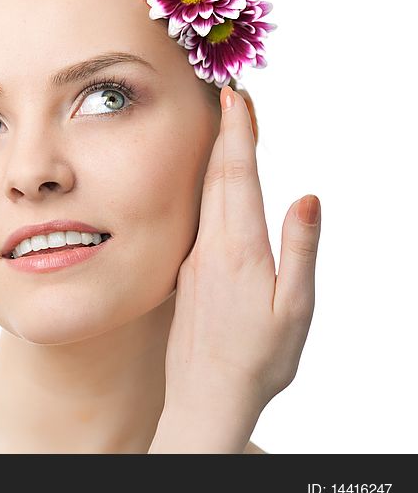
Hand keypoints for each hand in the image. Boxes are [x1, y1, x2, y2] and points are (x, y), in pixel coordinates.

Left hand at [154, 85, 321, 450]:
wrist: (206, 397)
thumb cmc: (259, 359)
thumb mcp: (294, 309)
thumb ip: (300, 250)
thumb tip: (307, 196)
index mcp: (238, 250)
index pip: (236, 177)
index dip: (237, 133)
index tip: (236, 97)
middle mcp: (209, 247)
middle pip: (215, 177)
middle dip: (224, 133)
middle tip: (230, 96)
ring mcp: (193, 259)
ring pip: (202, 196)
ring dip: (214, 158)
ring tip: (224, 127)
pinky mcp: (186, 272)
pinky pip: (195, 218)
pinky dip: (205, 190)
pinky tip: (211, 185)